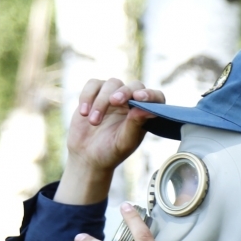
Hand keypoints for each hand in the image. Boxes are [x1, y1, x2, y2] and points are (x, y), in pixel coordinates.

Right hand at [56, 80, 165, 204]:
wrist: (86, 156)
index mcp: (143, 114)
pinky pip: (93, 84)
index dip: (150, 95)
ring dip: (101, 101)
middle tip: (114, 102)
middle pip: (133, 85)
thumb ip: (135, 125)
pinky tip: (84, 113)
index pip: (155, 98)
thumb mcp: (124, 142)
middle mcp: (131, 102)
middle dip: (124, 92)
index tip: (139, 97)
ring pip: (112, 83)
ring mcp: (112, 95)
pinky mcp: (95, 94)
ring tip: (93, 122)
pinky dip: (87, 96)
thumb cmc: (110, 152)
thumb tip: (146, 110)